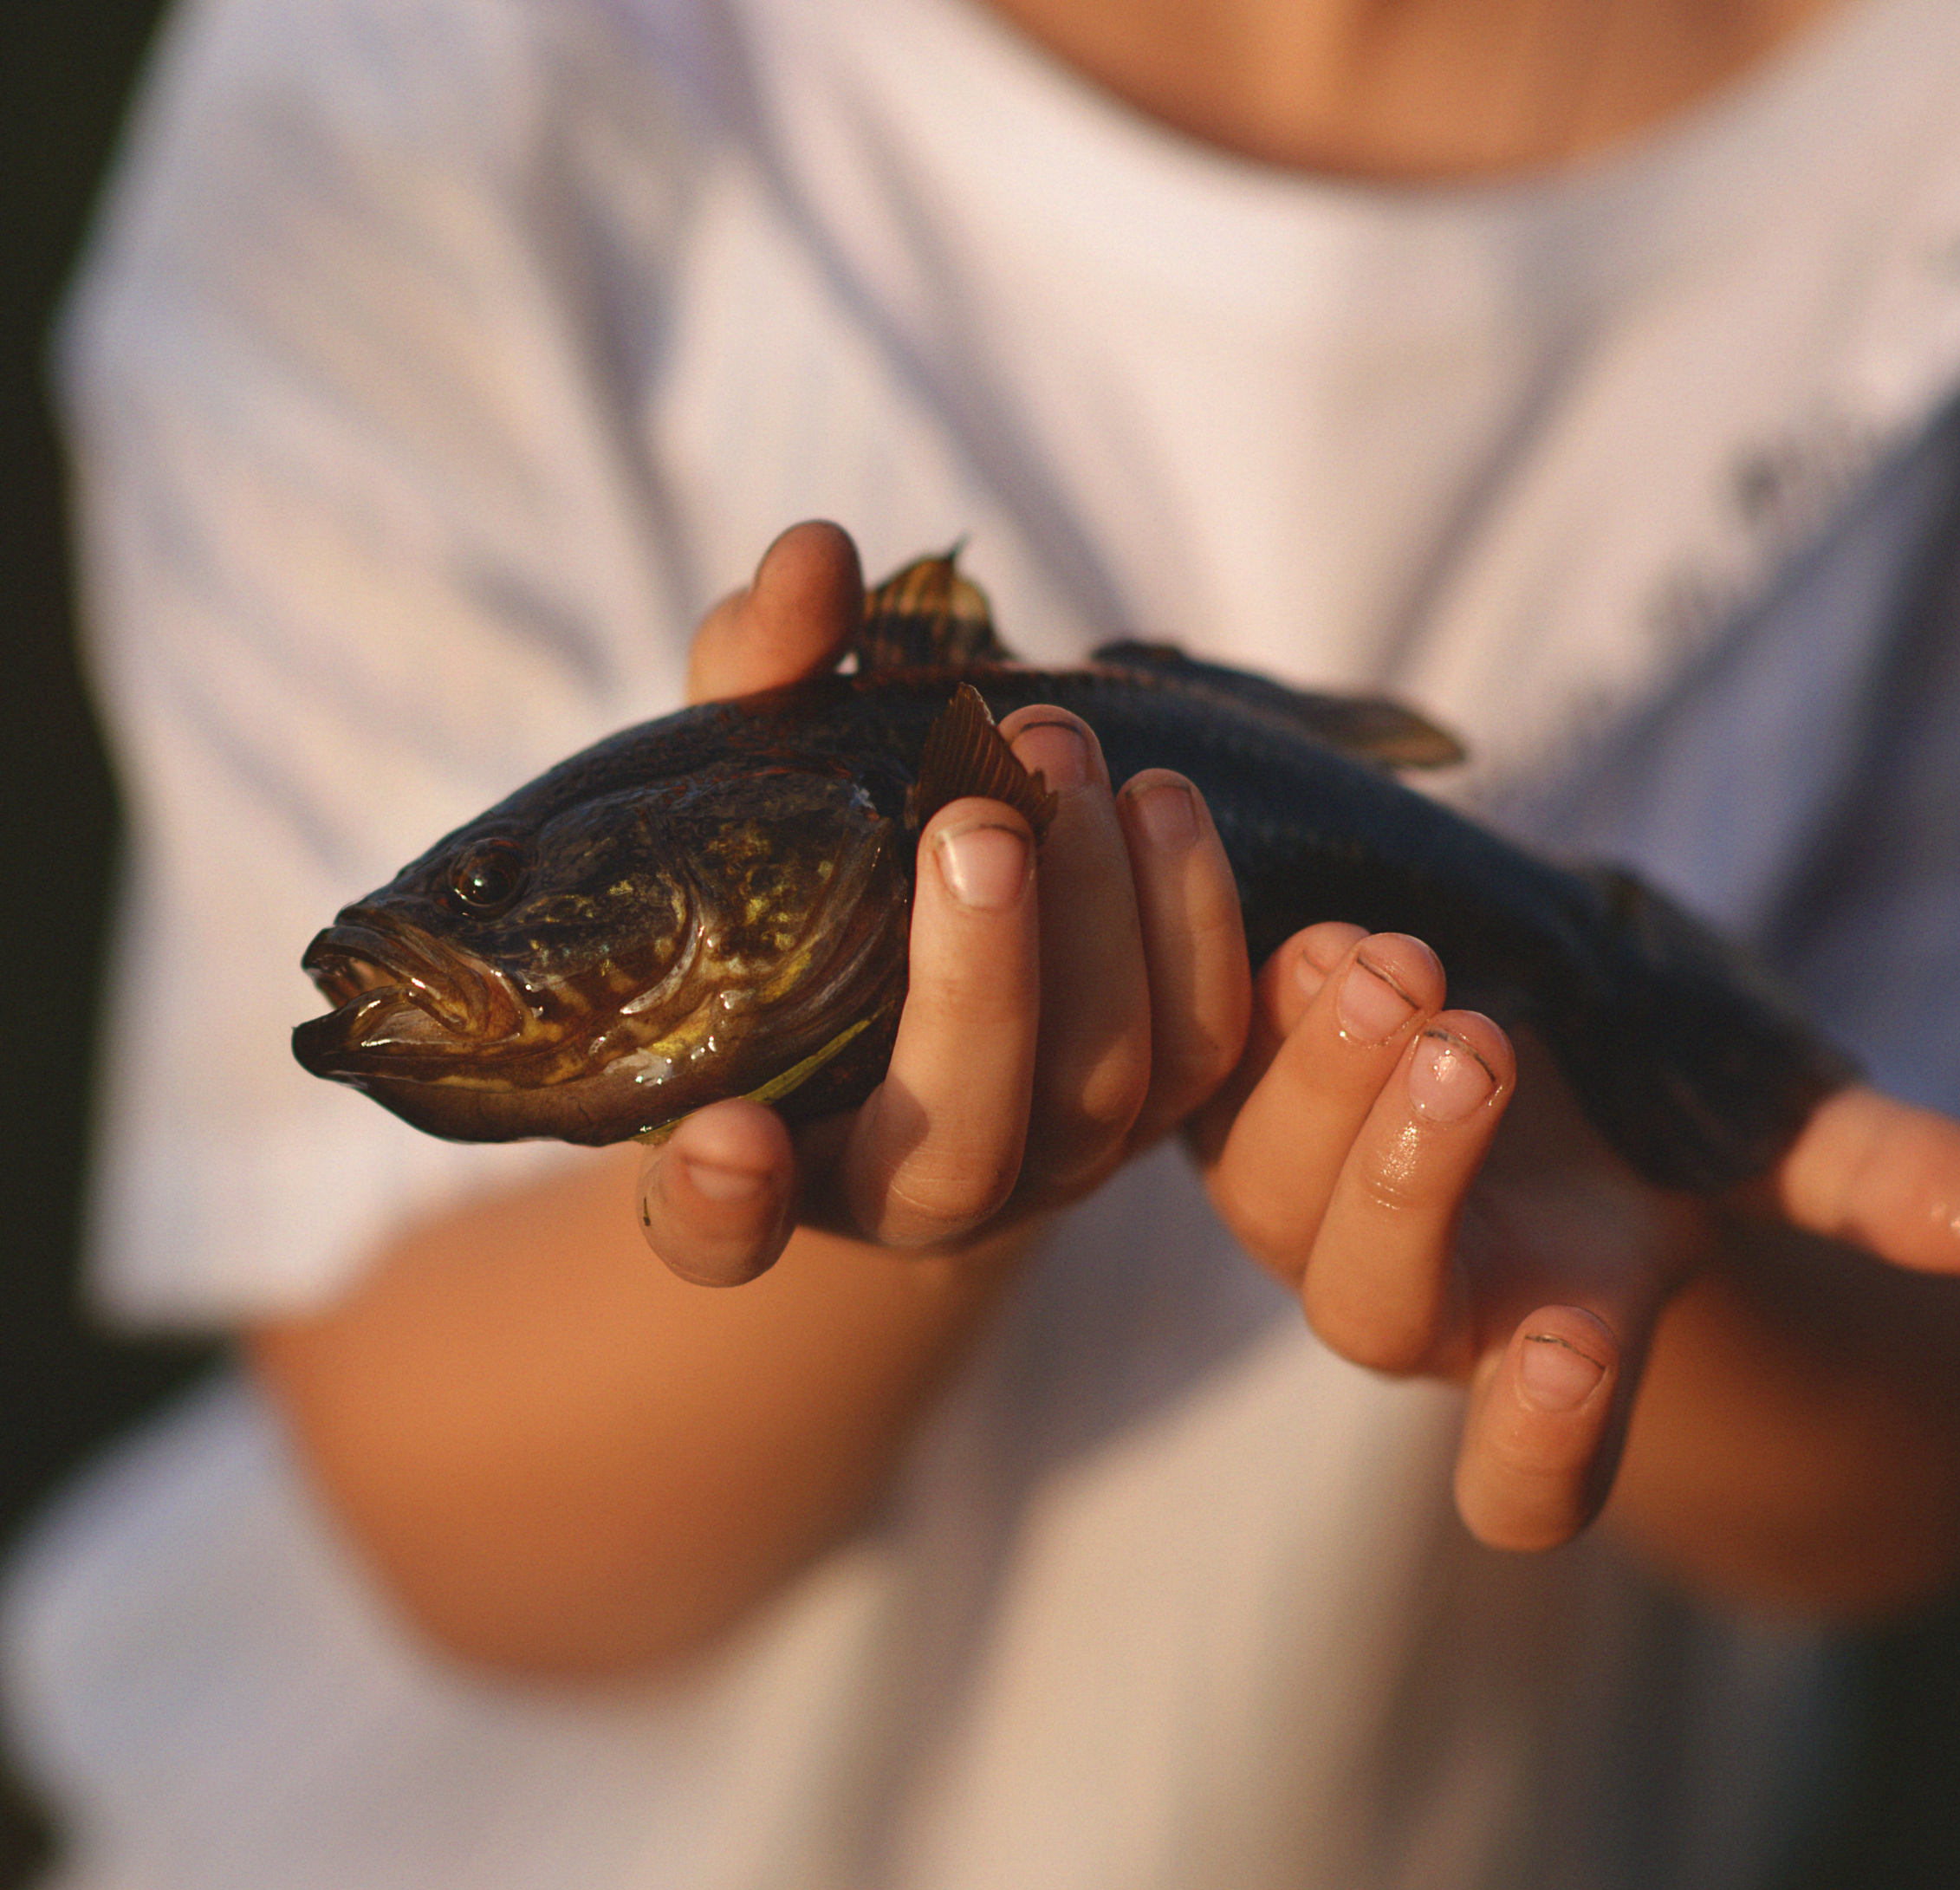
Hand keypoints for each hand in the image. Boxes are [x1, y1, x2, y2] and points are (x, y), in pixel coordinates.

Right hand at [638, 522, 1252, 1282]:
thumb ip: (762, 682)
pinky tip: (1160, 796)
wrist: (941, 928)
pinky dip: (1199, 924)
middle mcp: (910, 1187)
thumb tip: (815, 561)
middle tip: (979, 810)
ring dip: (1106, 926)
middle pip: (961, 1147)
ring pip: (1103, 1097)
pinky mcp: (1157, 1107)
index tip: (725, 1143)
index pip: (718, 1227)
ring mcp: (1049, 1160)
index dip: (718, 1206)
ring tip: (1065, 746)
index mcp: (769, 1145)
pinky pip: (1211, 1051)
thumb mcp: (759, 770)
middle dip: (982, 981)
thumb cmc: (815, 865)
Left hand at [1189, 920, 1959, 1558]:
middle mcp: (1418, 1291)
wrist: (1534, 1027)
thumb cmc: (1656, 1121)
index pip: (1528, 1476)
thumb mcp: (1765, 1142)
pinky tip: (1299, 930)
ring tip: (1389, 965)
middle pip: (1373, 1306)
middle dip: (1416, 1182)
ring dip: (1324, 1081)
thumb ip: (1875, 1176)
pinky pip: (1207, 1079)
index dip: (1540, 1447)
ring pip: (1270, 1194)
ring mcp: (1307, 1202)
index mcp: (1555, 1336)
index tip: (1581, 1359)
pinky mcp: (1238, 1103)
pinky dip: (1249, 1009)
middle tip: (1477, 1048)